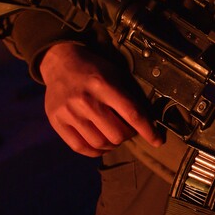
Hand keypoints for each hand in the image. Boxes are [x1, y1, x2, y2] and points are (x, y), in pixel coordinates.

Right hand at [39, 42, 162, 156]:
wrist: (61, 63)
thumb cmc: (94, 70)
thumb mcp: (115, 75)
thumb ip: (129, 97)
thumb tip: (148, 123)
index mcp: (103, 85)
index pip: (132, 114)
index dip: (148, 130)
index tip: (157, 140)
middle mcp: (85, 100)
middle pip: (117, 134)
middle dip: (127, 135)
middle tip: (126, 129)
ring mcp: (69, 112)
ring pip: (100, 143)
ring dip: (112, 144)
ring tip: (112, 135)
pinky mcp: (56, 121)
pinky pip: (81, 147)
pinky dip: (95, 151)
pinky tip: (100, 144)